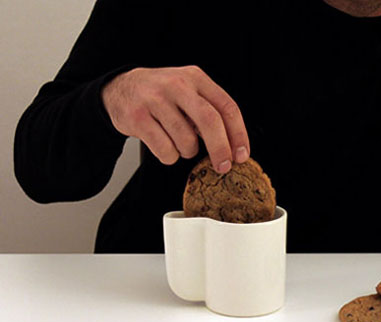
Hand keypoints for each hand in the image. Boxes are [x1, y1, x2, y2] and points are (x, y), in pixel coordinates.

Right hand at [101, 66, 249, 171]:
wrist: (120, 88)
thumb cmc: (162, 96)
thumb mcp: (189, 93)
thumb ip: (210, 112)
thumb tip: (233, 148)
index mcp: (195, 78)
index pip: (227, 107)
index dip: (239, 135)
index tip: (242, 155)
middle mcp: (177, 85)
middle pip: (210, 121)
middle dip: (221, 149)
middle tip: (223, 166)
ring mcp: (155, 100)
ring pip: (186, 141)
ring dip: (187, 151)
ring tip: (179, 142)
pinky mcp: (138, 117)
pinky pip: (165, 150)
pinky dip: (169, 156)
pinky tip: (163, 144)